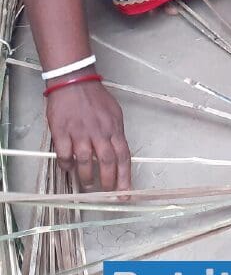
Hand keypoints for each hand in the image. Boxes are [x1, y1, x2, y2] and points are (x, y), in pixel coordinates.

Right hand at [46, 81, 131, 198]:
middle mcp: (99, 132)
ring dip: (87, 177)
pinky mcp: (62, 131)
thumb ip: (116, 133)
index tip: (125, 193)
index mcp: (114, 128)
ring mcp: (80, 132)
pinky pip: (64, 154)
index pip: (123, 156)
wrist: (74, 81)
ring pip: (85, 162)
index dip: (125, 177)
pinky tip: (68, 168)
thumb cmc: (94, 97)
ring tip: (88, 185)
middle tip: (107, 192)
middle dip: (108, 181)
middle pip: (107, 162)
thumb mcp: (114, 113)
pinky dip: (67, 165)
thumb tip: (118, 153)